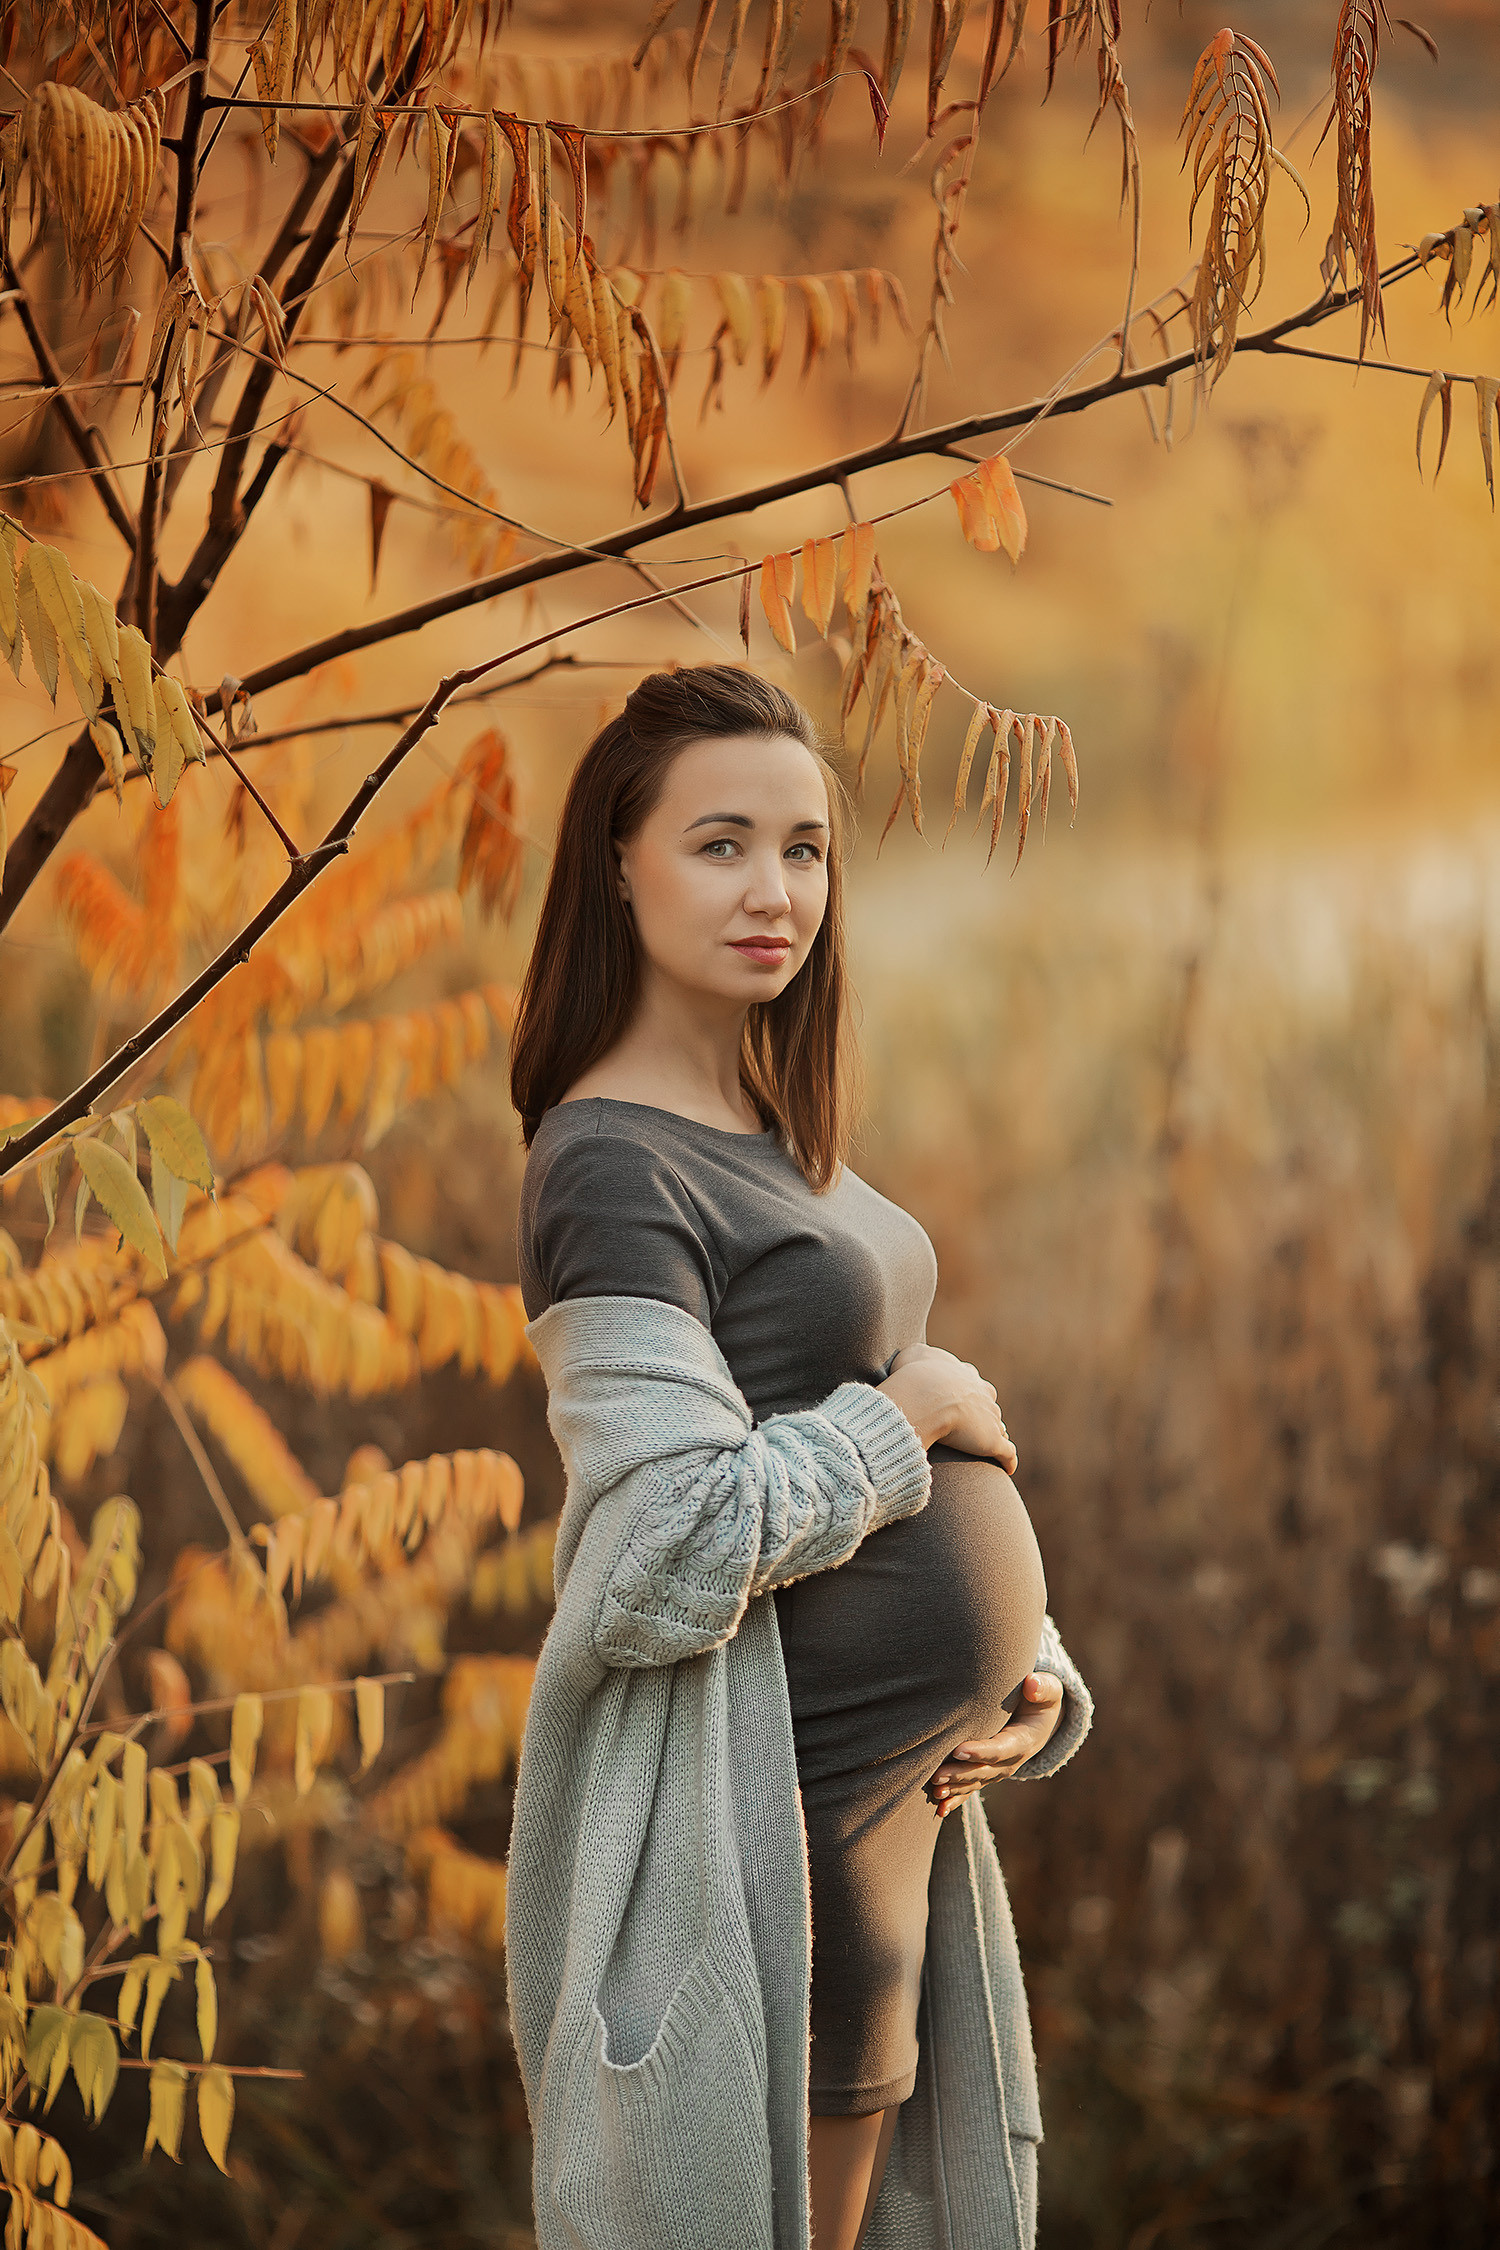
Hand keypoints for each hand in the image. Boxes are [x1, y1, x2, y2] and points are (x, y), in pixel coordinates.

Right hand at [878, 1343, 1016, 1471]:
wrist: (927, 1396)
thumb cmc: (916, 1376)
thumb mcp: (912, 1356)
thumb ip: (914, 1356)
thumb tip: (910, 1357)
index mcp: (968, 1378)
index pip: (976, 1385)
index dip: (971, 1395)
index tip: (963, 1401)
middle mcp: (984, 1397)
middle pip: (990, 1407)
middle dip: (985, 1415)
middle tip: (974, 1426)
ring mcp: (991, 1419)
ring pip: (998, 1429)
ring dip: (994, 1437)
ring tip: (985, 1448)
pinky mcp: (993, 1442)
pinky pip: (1007, 1454)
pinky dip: (1008, 1461)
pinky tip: (1006, 1469)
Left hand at [924, 1673, 1063, 1816]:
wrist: (1039, 1721)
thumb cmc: (1040, 1700)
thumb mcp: (1047, 1691)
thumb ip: (1042, 1687)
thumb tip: (1032, 1684)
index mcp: (1023, 1742)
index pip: (999, 1749)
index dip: (980, 1751)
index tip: (957, 1750)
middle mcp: (1010, 1762)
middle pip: (983, 1771)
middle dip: (960, 1774)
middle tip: (935, 1774)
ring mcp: (997, 1771)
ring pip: (975, 1783)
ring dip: (955, 1789)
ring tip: (934, 1791)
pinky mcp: (986, 1773)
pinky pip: (971, 1789)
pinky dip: (956, 1799)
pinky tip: (940, 1809)